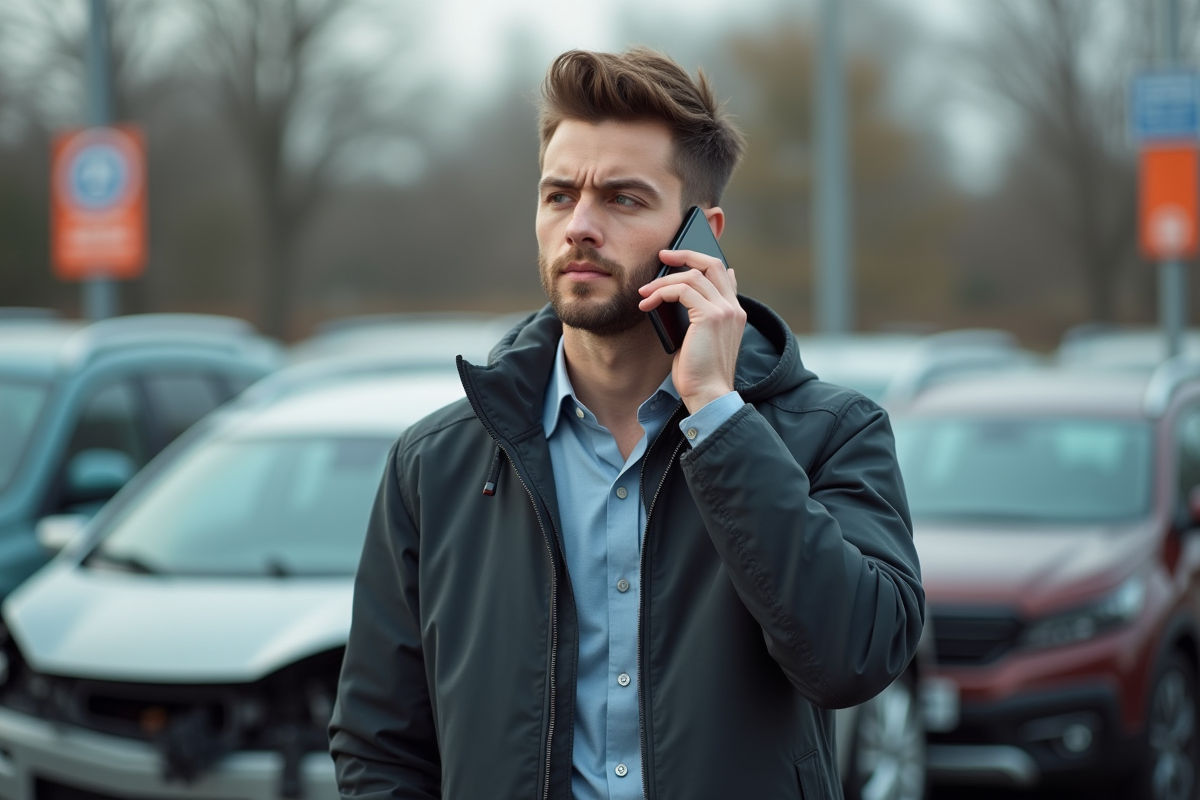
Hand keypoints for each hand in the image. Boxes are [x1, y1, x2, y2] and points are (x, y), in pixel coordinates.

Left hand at [638, 249, 745, 413]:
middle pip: (712, 264)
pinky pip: (681, 290)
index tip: (680, 257)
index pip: (723, 274)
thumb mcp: (700, 339)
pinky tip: (647, 304)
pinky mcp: (710, 316)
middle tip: (662, 255)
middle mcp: (733, 308)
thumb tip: (684, 299)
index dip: (701, 260)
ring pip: (692, 276)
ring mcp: (724, 310)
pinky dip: (661, 293)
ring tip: (644, 292)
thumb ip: (698, 316)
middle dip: (685, 254)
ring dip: (663, 281)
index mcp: (735, 313)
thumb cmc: (700, 373)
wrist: (709, 394)